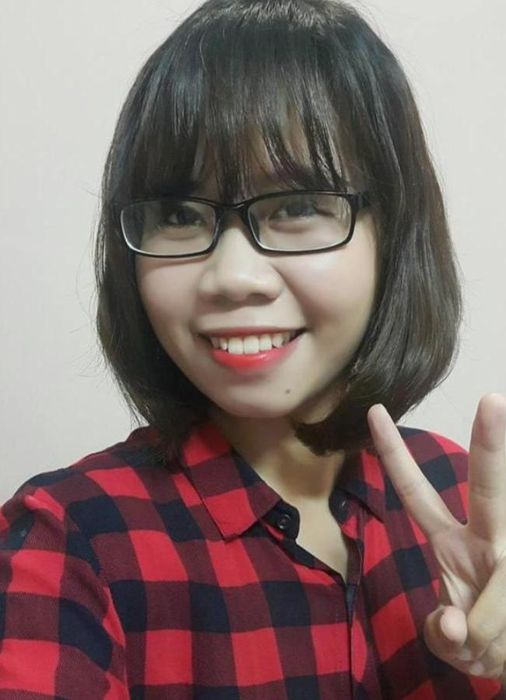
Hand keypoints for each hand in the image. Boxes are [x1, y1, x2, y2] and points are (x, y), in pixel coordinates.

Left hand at [367, 393, 505, 682]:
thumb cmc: (479, 638)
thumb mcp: (449, 638)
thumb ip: (444, 633)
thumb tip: (454, 626)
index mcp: (452, 541)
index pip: (417, 491)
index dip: (394, 454)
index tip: (373, 410)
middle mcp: (489, 537)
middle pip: (488, 487)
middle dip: (491, 446)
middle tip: (493, 400)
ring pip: (503, 576)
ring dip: (487, 627)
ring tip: (487, 650)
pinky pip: (499, 612)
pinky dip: (492, 642)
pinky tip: (498, 650)